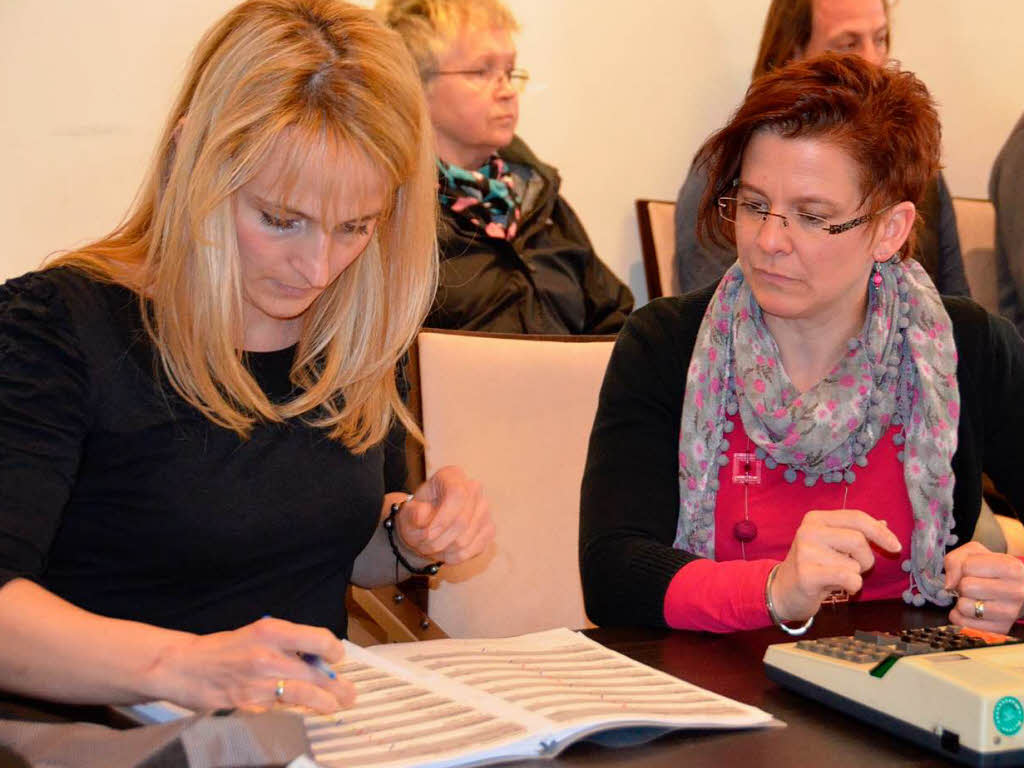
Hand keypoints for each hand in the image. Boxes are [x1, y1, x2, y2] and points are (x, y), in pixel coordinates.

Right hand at [152, 617, 354, 712]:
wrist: (184, 666)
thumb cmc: (224, 649)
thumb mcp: (258, 634)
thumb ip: (287, 644)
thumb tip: (319, 660)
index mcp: (271, 631)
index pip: (317, 640)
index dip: (333, 650)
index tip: (337, 658)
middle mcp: (266, 656)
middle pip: (314, 673)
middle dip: (337, 686)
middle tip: (349, 693)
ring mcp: (257, 683)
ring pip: (303, 695)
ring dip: (324, 702)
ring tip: (335, 706)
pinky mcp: (248, 706)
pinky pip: (282, 710)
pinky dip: (296, 713)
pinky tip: (306, 714)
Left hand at [396, 465, 493, 564]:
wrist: (428, 526)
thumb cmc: (419, 515)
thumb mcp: (408, 512)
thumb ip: (412, 513)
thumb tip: (422, 516)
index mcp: (452, 476)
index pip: (456, 494)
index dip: (442, 519)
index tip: (427, 534)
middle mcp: (473, 488)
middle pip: (461, 521)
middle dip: (438, 541)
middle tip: (422, 546)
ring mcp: (484, 509)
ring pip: (465, 539)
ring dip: (443, 550)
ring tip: (431, 547)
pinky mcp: (489, 528)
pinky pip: (472, 550)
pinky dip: (454, 557)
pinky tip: (445, 551)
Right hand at [771, 509, 901, 621]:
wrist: (783, 590)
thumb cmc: (814, 565)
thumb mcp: (831, 544)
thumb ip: (855, 532)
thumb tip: (884, 524)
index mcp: (816, 519)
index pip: (856, 517)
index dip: (880, 531)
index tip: (896, 547)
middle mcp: (808, 531)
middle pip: (859, 540)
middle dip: (866, 559)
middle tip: (854, 568)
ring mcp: (805, 552)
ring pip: (855, 564)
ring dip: (855, 575)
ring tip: (836, 577)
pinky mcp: (807, 574)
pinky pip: (849, 579)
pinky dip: (853, 586)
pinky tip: (837, 588)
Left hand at [945, 541, 1023, 633]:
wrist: (1017, 590)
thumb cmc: (992, 570)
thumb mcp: (976, 554)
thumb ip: (956, 560)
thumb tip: (949, 585)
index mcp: (1011, 568)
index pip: (967, 566)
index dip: (964, 568)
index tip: (974, 572)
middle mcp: (1015, 591)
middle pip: (966, 587)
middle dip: (963, 585)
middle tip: (974, 586)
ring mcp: (1009, 613)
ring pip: (964, 606)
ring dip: (962, 601)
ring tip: (974, 598)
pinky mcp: (1000, 629)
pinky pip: (963, 623)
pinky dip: (960, 616)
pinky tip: (972, 611)